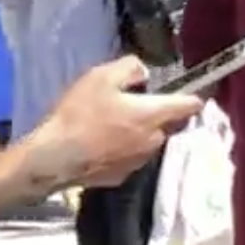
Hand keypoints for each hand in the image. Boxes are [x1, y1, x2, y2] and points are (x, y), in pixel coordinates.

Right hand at [23, 57, 202, 190]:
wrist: (53, 158)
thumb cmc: (79, 114)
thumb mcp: (101, 77)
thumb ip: (129, 68)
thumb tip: (144, 72)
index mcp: (154, 115)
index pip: (189, 105)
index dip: (192, 96)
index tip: (190, 93)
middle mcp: (154, 140)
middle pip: (170, 124)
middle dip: (161, 115)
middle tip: (138, 105)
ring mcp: (140, 162)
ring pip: (151, 142)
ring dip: (142, 133)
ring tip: (116, 125)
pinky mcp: (123, 176)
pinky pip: (132, 157)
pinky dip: (125, 150)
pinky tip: (104, 145)